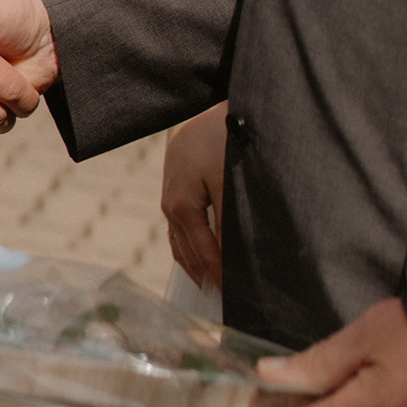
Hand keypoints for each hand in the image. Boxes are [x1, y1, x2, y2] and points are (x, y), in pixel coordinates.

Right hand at [162, 104, 226, 288]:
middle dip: (206, 278)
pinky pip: (182, 226)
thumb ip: (231, 222)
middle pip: (187, 254)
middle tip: (227, 304)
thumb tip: (234, 261)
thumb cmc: (223, 138)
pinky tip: (208, 254)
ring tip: (217, 287)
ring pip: (181, 242)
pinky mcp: (177, 183)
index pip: (203, 256)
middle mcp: (170, 204)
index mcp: (181, 207)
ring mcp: (170, 194)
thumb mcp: (230, 181)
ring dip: (198, 264)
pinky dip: (194, 245)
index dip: (221, 280)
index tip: (236, 303)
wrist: (207, 101)